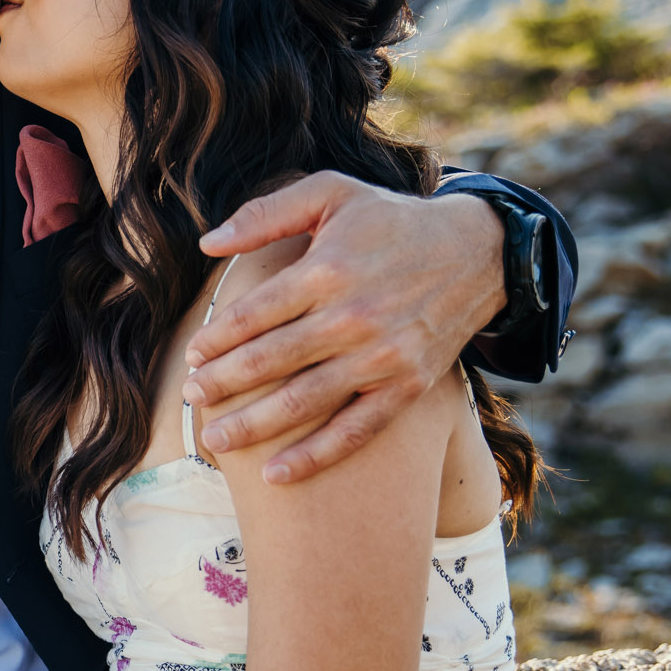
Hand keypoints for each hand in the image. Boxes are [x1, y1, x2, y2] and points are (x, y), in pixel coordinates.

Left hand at [183, 174, 503, 483]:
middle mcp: (353, 317)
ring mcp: (382, 357)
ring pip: (303, 401)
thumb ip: (266, 214)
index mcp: (327, 270)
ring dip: (252, 425)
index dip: (215, 339)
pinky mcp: (408, 387)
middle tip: (191, 396)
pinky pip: (354, 431)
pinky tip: (275, 475)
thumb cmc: (390, 221)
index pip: (253, 314)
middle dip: (222, 383)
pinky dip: (314, 456)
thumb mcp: (331, 195)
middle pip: (270, 361)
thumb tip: (207, 243)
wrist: (479, 253)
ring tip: (214, 439)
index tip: (192, 355)